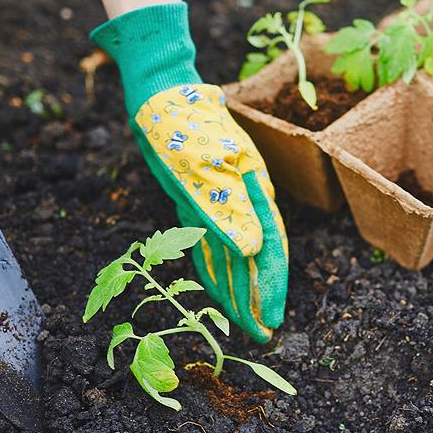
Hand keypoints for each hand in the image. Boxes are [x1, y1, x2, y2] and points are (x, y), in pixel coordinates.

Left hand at [91, 0, 288, 342]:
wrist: (161, 97)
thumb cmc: (183, 126)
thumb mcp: (205, 168)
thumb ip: (228, 211)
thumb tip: (252, 253)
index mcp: (253, 192)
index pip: (269, 249)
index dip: (270, 287)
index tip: (271, 321)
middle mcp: (243, 201)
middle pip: (254, 258)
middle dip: (257, 297)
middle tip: (261, 335)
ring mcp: (222, 203)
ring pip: (234, 256)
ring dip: (238, 289)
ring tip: (244, 322)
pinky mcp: (200, 204)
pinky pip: (211, 245)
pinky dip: (216, 269)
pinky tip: (218, 288)